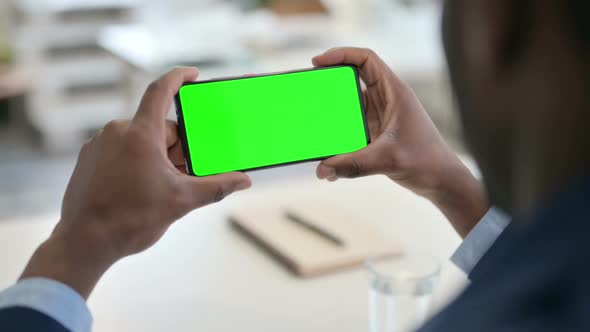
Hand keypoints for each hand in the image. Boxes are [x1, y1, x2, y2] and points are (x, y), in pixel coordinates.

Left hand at [20, 67, 251, 298]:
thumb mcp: (181, 201)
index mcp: (140, 134)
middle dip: (177, 147)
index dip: (179, 77)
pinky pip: (121, 150)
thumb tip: (243, 181)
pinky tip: (140, 189)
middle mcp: (117, 132)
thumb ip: (216, 186)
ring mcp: (99, 145)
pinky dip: (137, 162)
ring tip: (162, 187)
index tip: (193, 75)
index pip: (161, 91)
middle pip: (159, 127)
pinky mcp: (89, 159)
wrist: (85, 243)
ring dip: (157, 156)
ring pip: (140, 140)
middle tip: (187, 173)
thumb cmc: (131, 220)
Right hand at [313, 48, 488, 236]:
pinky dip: (338, 132)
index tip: (318, 62)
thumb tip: (322, 171)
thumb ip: (352, 165)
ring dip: (333, 109)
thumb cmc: (426, 162)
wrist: (442, 181)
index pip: (366, 59)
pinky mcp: (377, 133)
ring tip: (313, 116)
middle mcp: (387, 100)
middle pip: (354, 78)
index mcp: (395, 92)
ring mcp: (381, 117)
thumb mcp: (387, 160)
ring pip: (351, 103)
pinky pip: (352, 125)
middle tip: (309, 87)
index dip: (341, 54)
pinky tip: (328, 147)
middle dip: (331, 81)